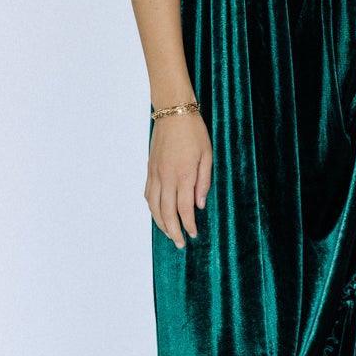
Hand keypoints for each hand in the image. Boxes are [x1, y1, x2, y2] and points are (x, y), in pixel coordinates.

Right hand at [146, 111, 212, 248]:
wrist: (173, 112)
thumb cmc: (193, 132)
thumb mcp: (207, 155)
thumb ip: (203, 182)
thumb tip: (200, 204)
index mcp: (183, 176)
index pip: (184, 209)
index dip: (188, 225)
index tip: (193, 235)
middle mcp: (166, 178)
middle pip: (166, 213)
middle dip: (173, 231)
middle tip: (180, 243)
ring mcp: (155, 174)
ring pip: (154, 206)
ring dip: (160, 223)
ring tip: (169, 233)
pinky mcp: (150, 169)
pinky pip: (148, 194)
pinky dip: (152, 208)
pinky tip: (158, 213)